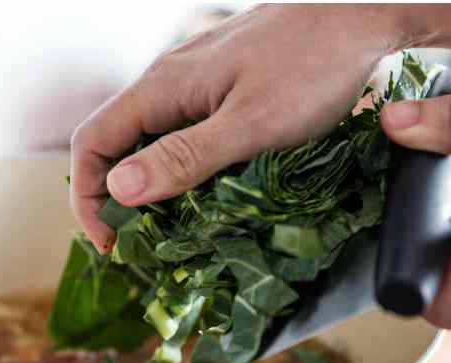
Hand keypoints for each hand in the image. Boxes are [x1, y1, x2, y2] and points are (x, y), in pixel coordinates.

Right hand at [70, 5, 404, 251]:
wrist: (360, 20)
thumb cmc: (312, 67)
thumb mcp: (251, 125)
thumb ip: (187, 156)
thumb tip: (121, 190)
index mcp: (163, 87)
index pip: (94, 144)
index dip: (90, 199)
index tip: (112, 246)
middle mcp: (172, 82)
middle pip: (120, 145)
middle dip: (122, 201)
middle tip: (145, 252)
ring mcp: (200, 85)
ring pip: (157, 141)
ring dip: (158, 190)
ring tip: (178, 237)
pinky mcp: (229, 90)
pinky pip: (192, 135)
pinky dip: (191, 172)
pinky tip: (216, 200)